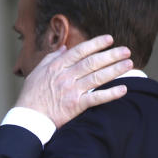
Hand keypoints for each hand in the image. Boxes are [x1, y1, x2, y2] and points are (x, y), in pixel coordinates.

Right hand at [16, 34, 132, 127]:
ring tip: (129, 64)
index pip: (80, 51)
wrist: (28, 118)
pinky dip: (110, 94)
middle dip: (111, 55)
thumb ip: (51, 59)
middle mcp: (66, 76)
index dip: (96, 44)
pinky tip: (123, 89)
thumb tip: (63, 48)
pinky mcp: (75, 106)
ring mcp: (71, 91)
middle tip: (126, 50)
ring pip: (97, 77)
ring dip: (115, 70)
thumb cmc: (31, 96)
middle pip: (93, 62)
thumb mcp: (36, 72)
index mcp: (57, 67)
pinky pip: (96, 98)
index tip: (110, 39)